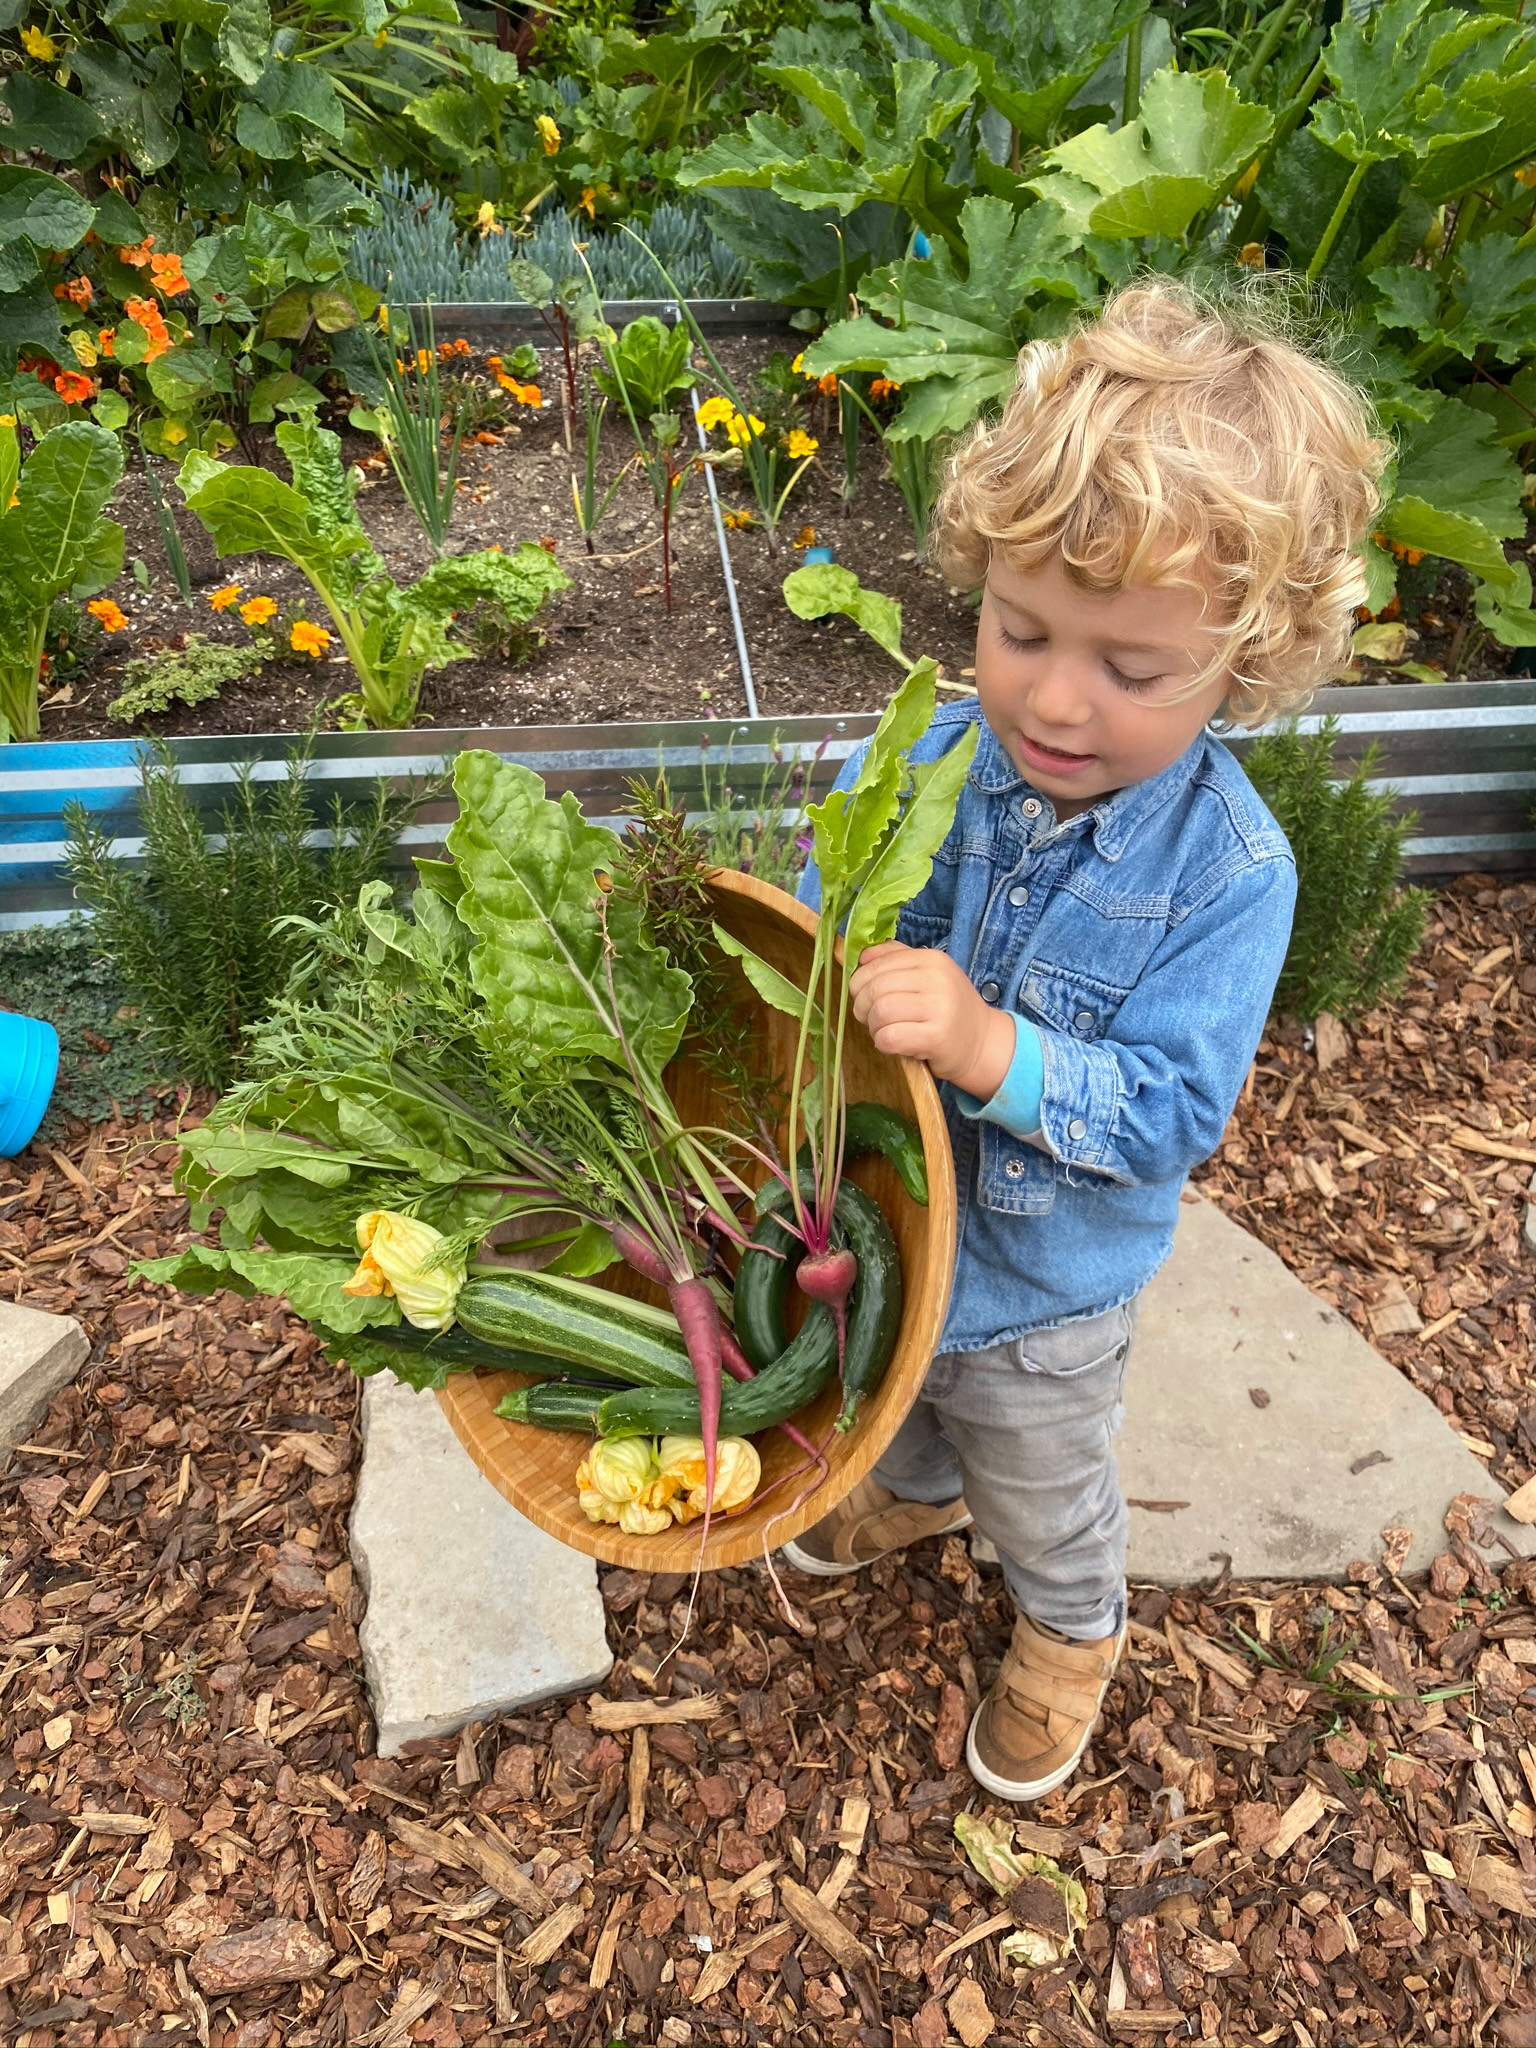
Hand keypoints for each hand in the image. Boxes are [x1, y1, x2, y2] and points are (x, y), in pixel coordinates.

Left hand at [849, 942, 1014, 1098]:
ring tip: (884, 1030)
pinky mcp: (936, 1037)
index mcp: (932, 959)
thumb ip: (897, 958)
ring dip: (873, 1026)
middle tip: (870, 1018)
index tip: (864, 997)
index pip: (877, 964)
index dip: (859, 983)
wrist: (983, 1041)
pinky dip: (882, 1043)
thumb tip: (862, 958)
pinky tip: (893, 1043)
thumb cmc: (948, 1008)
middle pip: (875, 989)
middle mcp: (937, 979)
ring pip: (880, 1012)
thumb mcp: (929, 974)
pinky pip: (889, 1037)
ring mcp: (939, 1008)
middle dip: (862, 1006)